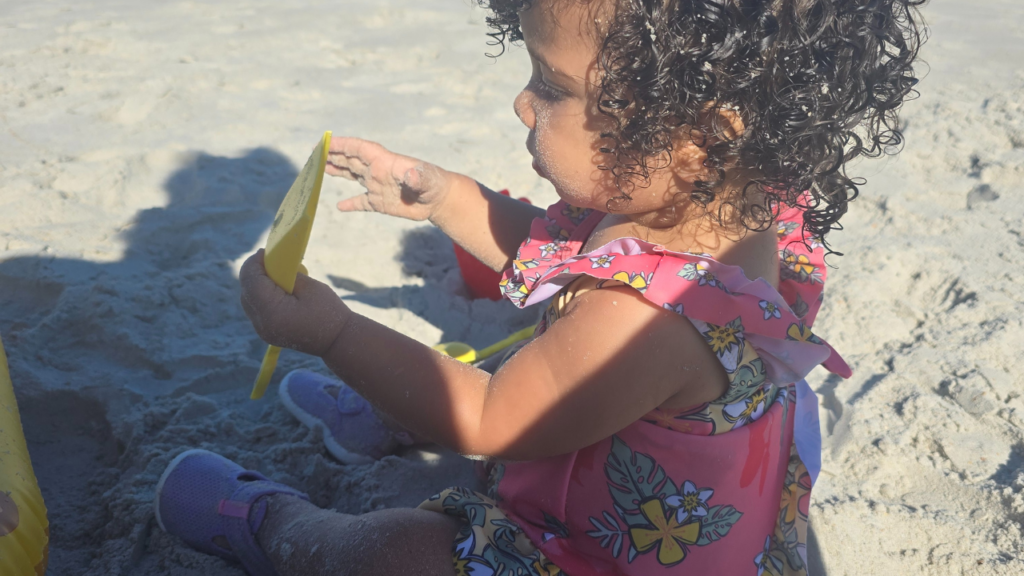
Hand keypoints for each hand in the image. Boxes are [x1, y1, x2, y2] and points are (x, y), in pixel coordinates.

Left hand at [239, 250, 350, 357]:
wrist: (337, 341)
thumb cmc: (329, 312)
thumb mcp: (309, 287)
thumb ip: (286, 274)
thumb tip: (272, 262)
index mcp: (272, 312)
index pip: (251, 281)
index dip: (254, 262)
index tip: (265, 251)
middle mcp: (262, 323)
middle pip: (246, 290)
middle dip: (254, 272)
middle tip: (271, 260)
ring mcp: (263, 330)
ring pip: (249, 299)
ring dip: (257, 283)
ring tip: (276, 275)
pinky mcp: (266, 332)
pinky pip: (256, 308)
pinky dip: (262, 295)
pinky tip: (278, 289)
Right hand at [327, 136, 450, 221]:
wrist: (439, 200)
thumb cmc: (434, 184)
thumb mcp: (425, 179)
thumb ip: (416, 177)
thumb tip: (411, 175)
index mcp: (384, 162)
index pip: (359, 149)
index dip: (342, 144)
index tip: (325, 142)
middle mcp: (377, 171)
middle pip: (351, 159)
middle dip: (333, 155)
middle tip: (314, 153)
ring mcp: (377, 186)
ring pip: (352, 176)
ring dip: (337, 171)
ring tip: (319, 168)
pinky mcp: (380, 203)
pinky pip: (361, 202)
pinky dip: (351, 204)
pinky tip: (340, 207)